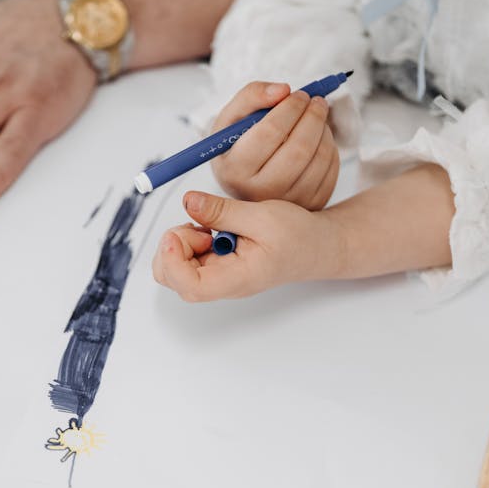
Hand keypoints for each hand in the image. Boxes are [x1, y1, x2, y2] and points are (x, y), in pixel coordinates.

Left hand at [152, 190, 343, 301]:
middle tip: (201, 226)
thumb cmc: (298, 236)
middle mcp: (221, 284)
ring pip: (174, 268)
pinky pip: (187, 257)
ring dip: (182, 241)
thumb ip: (222, 212)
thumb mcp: (262, 216)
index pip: (190, 286)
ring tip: (210, 226)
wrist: (316, 247)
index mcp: (236, 279)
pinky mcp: (214, 266)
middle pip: (172, 278)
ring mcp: (216, 277)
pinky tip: (213, 229)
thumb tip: (188, 201)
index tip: (181, 232)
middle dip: (174, 246)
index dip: (174, 260)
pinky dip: (190, 239)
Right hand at [211, 81, 338, 210]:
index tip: (299, 94)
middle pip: (298, 149)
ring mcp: (287, 204)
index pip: (269, 133)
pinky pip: (331, 170)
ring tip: (316, 117)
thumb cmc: (238, 146)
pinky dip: (330, 147)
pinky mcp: (310, 205)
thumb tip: (284, 90)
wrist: (247, 183)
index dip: (290, 107)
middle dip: (313, 117)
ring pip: (319, 159)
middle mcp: (259, 193)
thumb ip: (251, 96)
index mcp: (235, 170)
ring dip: (324, 129)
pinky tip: (318, 139)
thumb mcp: (232, 119)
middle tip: (316, 100)